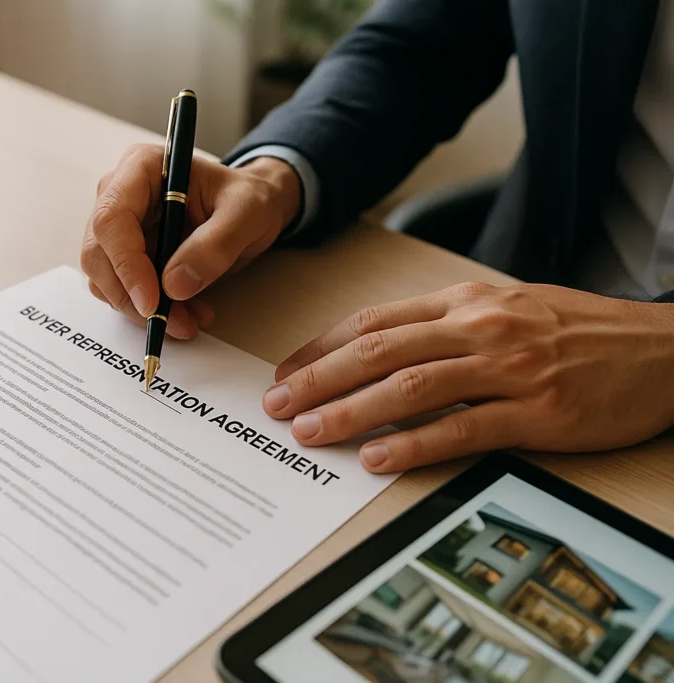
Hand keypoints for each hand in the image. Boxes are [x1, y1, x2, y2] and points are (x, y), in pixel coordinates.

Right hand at [81, 145, 300, 337]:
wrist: (249, 211)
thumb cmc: (248, 200)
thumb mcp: (247, 213)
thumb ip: (216, 244)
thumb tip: (174, 285)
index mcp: (142, 168)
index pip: (112, 218)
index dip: (126, 264)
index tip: (151, 302)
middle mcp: (120, 194)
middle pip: (99, 253)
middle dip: (132, 296)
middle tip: (174, 322)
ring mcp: (119, 226)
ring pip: (105, 278)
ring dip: (142, 309)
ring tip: (189, 319)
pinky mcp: (125, 254)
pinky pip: (123, 290)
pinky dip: (149, 310)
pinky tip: (184, 312)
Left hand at [262, 282, 673, 471]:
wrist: (664, 348)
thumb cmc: (578, 331)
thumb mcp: (507, 308)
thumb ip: (445, 325)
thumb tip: (380, 351)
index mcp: (467, 302)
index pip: (376, 321)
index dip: (322, 347)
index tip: (287, 370)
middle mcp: (480, 328)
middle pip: (379, 351)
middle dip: (318, 379)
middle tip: (276, 403)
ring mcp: (509, 370)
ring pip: (410, 387)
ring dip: (351, 411)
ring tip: (310, 430)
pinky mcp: (537, 412)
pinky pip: (462, 429)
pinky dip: (413, 444)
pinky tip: (376, 457)